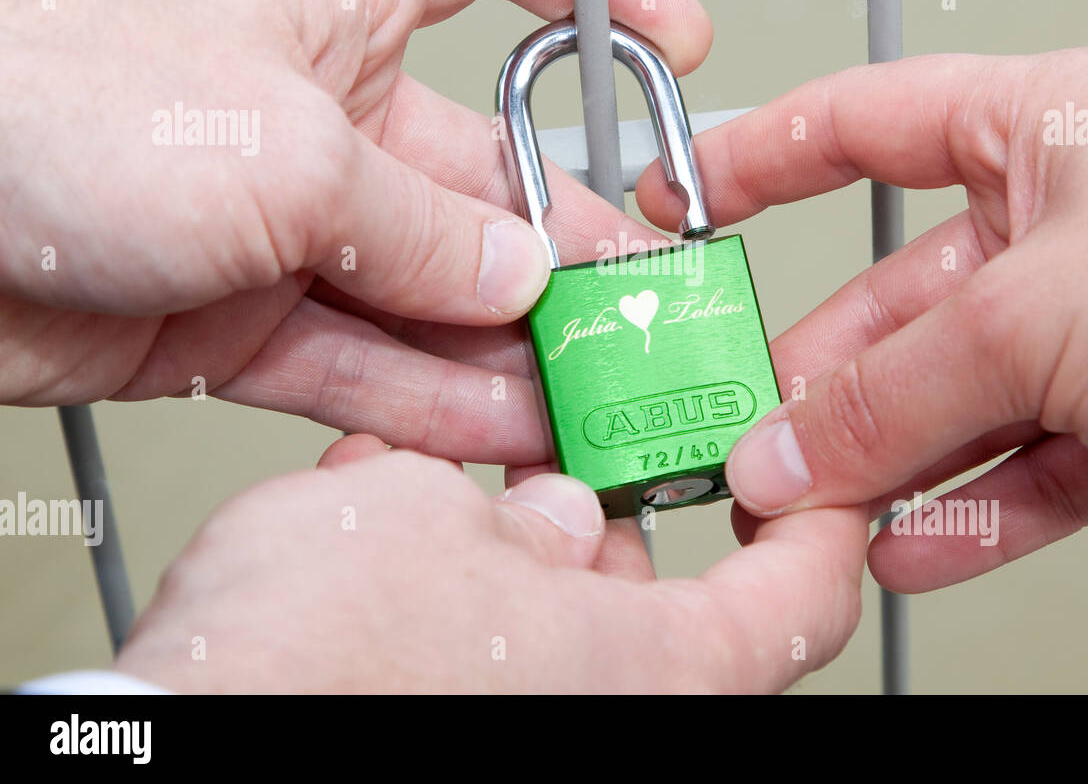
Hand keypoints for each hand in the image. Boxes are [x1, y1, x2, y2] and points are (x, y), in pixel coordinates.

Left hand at [0, 0, 699, 466]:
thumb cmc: (38, 90)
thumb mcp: (284, 149)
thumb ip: (419, 227)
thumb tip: (512, 274)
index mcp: (337, 2)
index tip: (675, 41)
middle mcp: (318, 111)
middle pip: (483, 174)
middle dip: (565, 243)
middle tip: (633, 309)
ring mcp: (281, 222)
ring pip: (429, 289)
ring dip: (506, 345)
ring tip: (581, 393)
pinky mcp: (233, 321)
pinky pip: (361, 364)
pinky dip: (426, 398)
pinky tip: (493, 427)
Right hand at [112, 434, 867, 692]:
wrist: (191, 728)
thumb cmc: (323, 655)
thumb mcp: (436, 514)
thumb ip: (513, 509)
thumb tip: (539, 520)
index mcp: (658, 671)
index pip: (806, 597)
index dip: (820, 520)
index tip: (806, 470)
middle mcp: (612, 714)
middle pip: (667, 603)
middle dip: (617, 509)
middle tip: (588, 435)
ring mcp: (531, 719)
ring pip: (562, 623)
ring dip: (518, 540)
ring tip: (459, 467)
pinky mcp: (451, 717)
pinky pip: (482, 648)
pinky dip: (457, 585)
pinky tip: (390, 521)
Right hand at [637, 48, 1087, 590]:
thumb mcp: (1033, 318)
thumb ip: (893, 391)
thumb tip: (788, 447)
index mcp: (1038, 132)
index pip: (864, 124)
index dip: (763, 158)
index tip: (685, 199)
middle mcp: (1065, 223)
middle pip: (900, 300)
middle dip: (826, 380)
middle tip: (754, 438)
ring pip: (957, 396)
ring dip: (887, 461)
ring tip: (817, 514)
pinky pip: (1023, 463)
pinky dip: (967, 510)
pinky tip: (911, 549)